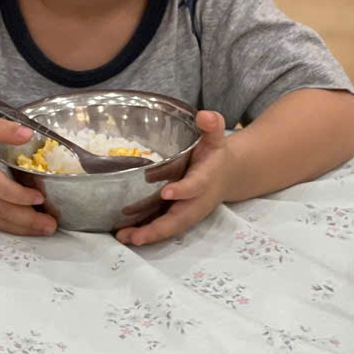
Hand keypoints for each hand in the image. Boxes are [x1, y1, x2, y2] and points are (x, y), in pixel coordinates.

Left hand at [117, 110, 236, 246]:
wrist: (229, 175)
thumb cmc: (215, 154)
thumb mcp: (216, 138)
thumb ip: (211, 126)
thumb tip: (205, 115)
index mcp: (206, 179)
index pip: (196, 186)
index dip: (184, 190)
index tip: (167, 192)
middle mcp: (197, 200)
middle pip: (180, 218)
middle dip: (159, 228)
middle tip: (137, 235)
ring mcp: (188, 211)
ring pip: (170, 227)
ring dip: (148, 235)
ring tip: (124, 238)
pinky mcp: (180, 215)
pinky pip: (164, 227)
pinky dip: (147, 233)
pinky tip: (125, 235)